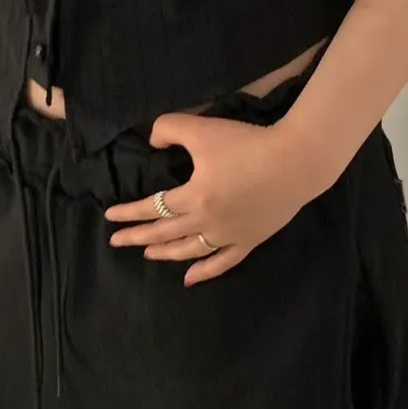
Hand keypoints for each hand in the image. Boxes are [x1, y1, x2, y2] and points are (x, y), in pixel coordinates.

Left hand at [104, 111, 320, 284]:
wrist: (296, 161)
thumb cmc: (249, 144)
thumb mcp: (203, 129)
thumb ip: (169, 129)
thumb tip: (152, 141)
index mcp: (194, 196)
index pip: (153, 208)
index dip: (129, 213)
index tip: (110, 216)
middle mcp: (207, 222)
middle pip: (164, 234)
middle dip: (137, 237)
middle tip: (117, 241)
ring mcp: (228, 235)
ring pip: (189, 251)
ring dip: (165, 253)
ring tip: (147, 254)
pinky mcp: (249, 241)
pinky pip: (222, 262)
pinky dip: (204, 272)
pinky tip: (189, 279)